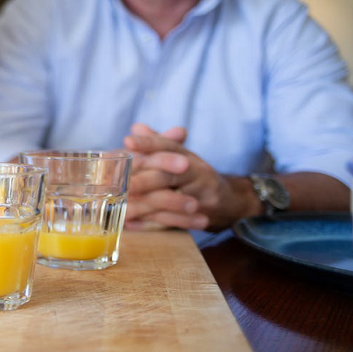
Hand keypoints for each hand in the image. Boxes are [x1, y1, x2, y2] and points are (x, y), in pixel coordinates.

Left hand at [123, 123, 244, 230]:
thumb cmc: (196, 178)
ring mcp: (202, 196)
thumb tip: (136, 127)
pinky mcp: (203, 216)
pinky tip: (131, 224)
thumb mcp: (182, 157)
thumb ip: (158, 143)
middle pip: (168, 175)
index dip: (148, 143)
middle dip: (143, 180)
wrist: (231, 203)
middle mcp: (198, 173)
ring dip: (144, 206)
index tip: (128, 141)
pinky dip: (150, 224)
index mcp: (189, 156)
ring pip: (170, 201)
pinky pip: (174, 222)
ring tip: (121, 208)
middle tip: (122, 184)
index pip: (168, 146)